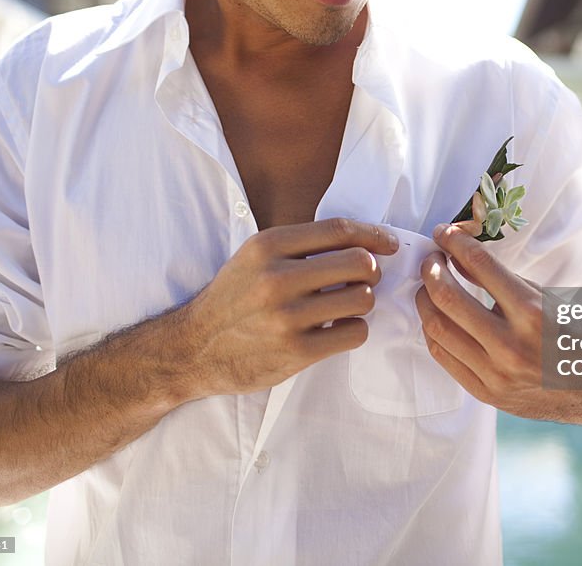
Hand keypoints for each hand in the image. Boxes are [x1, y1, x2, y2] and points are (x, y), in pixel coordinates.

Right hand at [179, 218, 398, 399]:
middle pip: (359, 263)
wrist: (193, 348)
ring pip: (362, 299)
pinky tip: (336, 329)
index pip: (339, 230)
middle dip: (371, 272)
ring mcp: (286, 317)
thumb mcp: (255, 257)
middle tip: (363, 281)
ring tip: (345, 306)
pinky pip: (354, 333)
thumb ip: (301, 245)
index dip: (373, 234)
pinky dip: (353, 330)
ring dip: (362, 303)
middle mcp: (276, 278)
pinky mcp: (296, 352)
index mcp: (267, 246)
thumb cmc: (233, 299)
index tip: (389, 244)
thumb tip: (365, 240)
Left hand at [415, 223, 581, 425]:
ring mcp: (495, 373)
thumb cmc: (571, 334)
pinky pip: (443, 356)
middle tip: (430, 258)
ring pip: (438, 328)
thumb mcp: (544, 297)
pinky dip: (433, 329)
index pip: (481, 266)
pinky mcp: (485, 392)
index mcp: (533, 313)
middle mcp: (511, 345)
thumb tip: (459, 255)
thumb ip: (501, 280)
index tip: (444, 233)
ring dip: (425, 299)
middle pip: (448, 298)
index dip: (455, 243)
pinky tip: (436, 315)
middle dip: (431, 270)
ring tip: (428, 286)